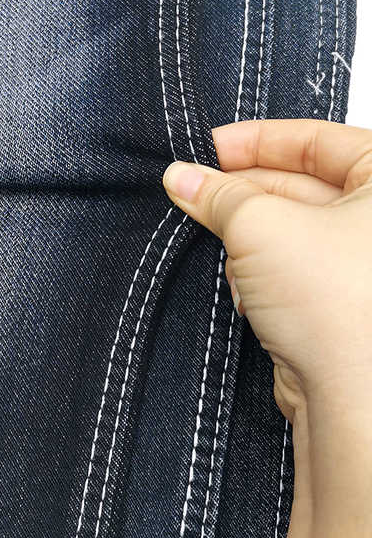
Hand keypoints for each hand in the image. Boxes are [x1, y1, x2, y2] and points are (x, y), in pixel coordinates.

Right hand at [162, 119, 371, 537]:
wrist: (351, 397)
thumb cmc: (340, 306)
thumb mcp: (260, 224)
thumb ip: (217, 193)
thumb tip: (183, 177)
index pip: (315, 140)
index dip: (255, 140)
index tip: (206, 148)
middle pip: (298, 182)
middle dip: (237, 188)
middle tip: (187, 186)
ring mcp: (356, 263)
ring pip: (285, 226)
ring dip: (242, 230)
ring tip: (207, 230)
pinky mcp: (332, 299)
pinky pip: (283, 263)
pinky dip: (254, 265)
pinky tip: (239, 279)